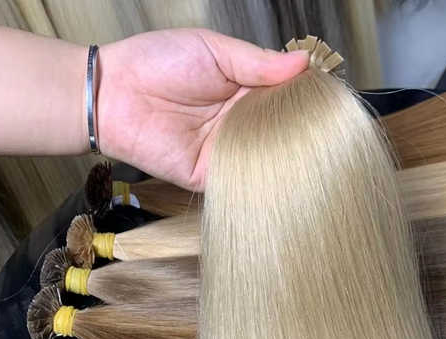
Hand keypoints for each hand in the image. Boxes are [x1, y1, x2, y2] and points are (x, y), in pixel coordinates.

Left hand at [97, 30, 308, 191]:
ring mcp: (229, 151)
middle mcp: (241, 123)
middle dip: (302, 132)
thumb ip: (258, 62)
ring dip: (286, 156)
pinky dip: (261, 178)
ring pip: (268, 158)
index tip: (329, 100)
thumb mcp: (214, 50)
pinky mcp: (214, 176)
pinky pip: (243, 181)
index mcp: (245, 90)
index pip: (286, 99)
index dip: (306, 100)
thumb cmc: (157, 63)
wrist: (115, 95)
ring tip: (314, 154)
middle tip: (326, 130)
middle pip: (282, 131)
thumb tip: (303, 62)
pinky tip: (283, 173)